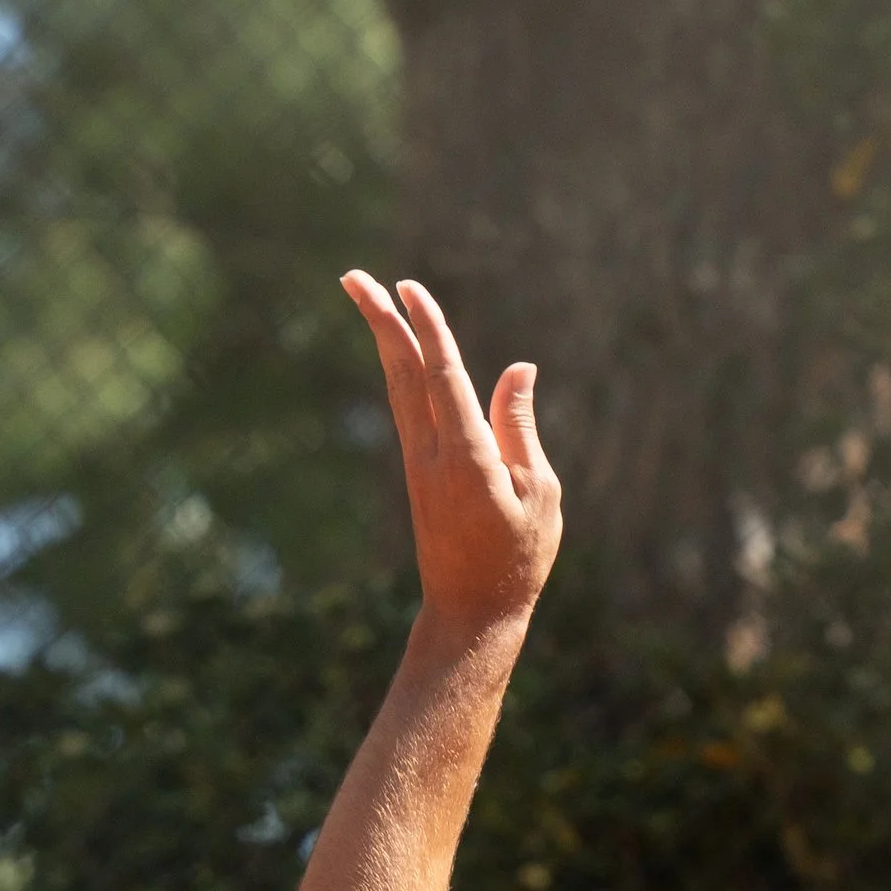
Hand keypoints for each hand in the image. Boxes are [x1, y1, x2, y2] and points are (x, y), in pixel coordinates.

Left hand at [343, 273, 561, 635]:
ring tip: (367, 296)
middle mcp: (431, 456)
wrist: (470, 614)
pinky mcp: (417, 474)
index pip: (443, 378)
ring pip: (398, 388)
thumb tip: (517, 368)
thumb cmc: (516, 558)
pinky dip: (400, 371)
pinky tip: (395, 350)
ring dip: (383, 340)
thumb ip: (520, 428)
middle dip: (379, 322)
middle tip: (353, 276)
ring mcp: (418, 465)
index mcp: (466, 459)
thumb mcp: (538, 493)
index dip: (427, 329)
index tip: (409, 287)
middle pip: (402, 374)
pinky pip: (406, 409)